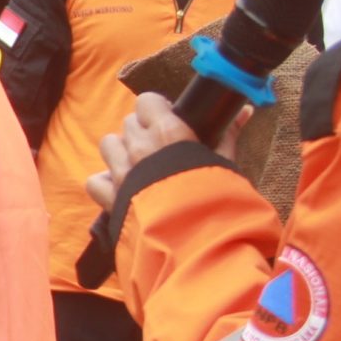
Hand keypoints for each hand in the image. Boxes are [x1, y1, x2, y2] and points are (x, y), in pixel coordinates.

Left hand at [84, 93, 236, 208]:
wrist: (198, 240)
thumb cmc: (219, 199)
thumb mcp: (227, 163)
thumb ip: (229, 134)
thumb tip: (244, 112)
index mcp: (167, 133)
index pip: (147, 101)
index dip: (156, 108)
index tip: (168, 119)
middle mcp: (139, 148)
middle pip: (129, 123)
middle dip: (142, 130)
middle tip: (159, 146)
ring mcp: (122, 173)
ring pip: (108, 144)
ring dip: (121, 150)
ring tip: (139, 163)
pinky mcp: (111, 199)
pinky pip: (96, 181)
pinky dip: (105, 181)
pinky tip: (120, 186)